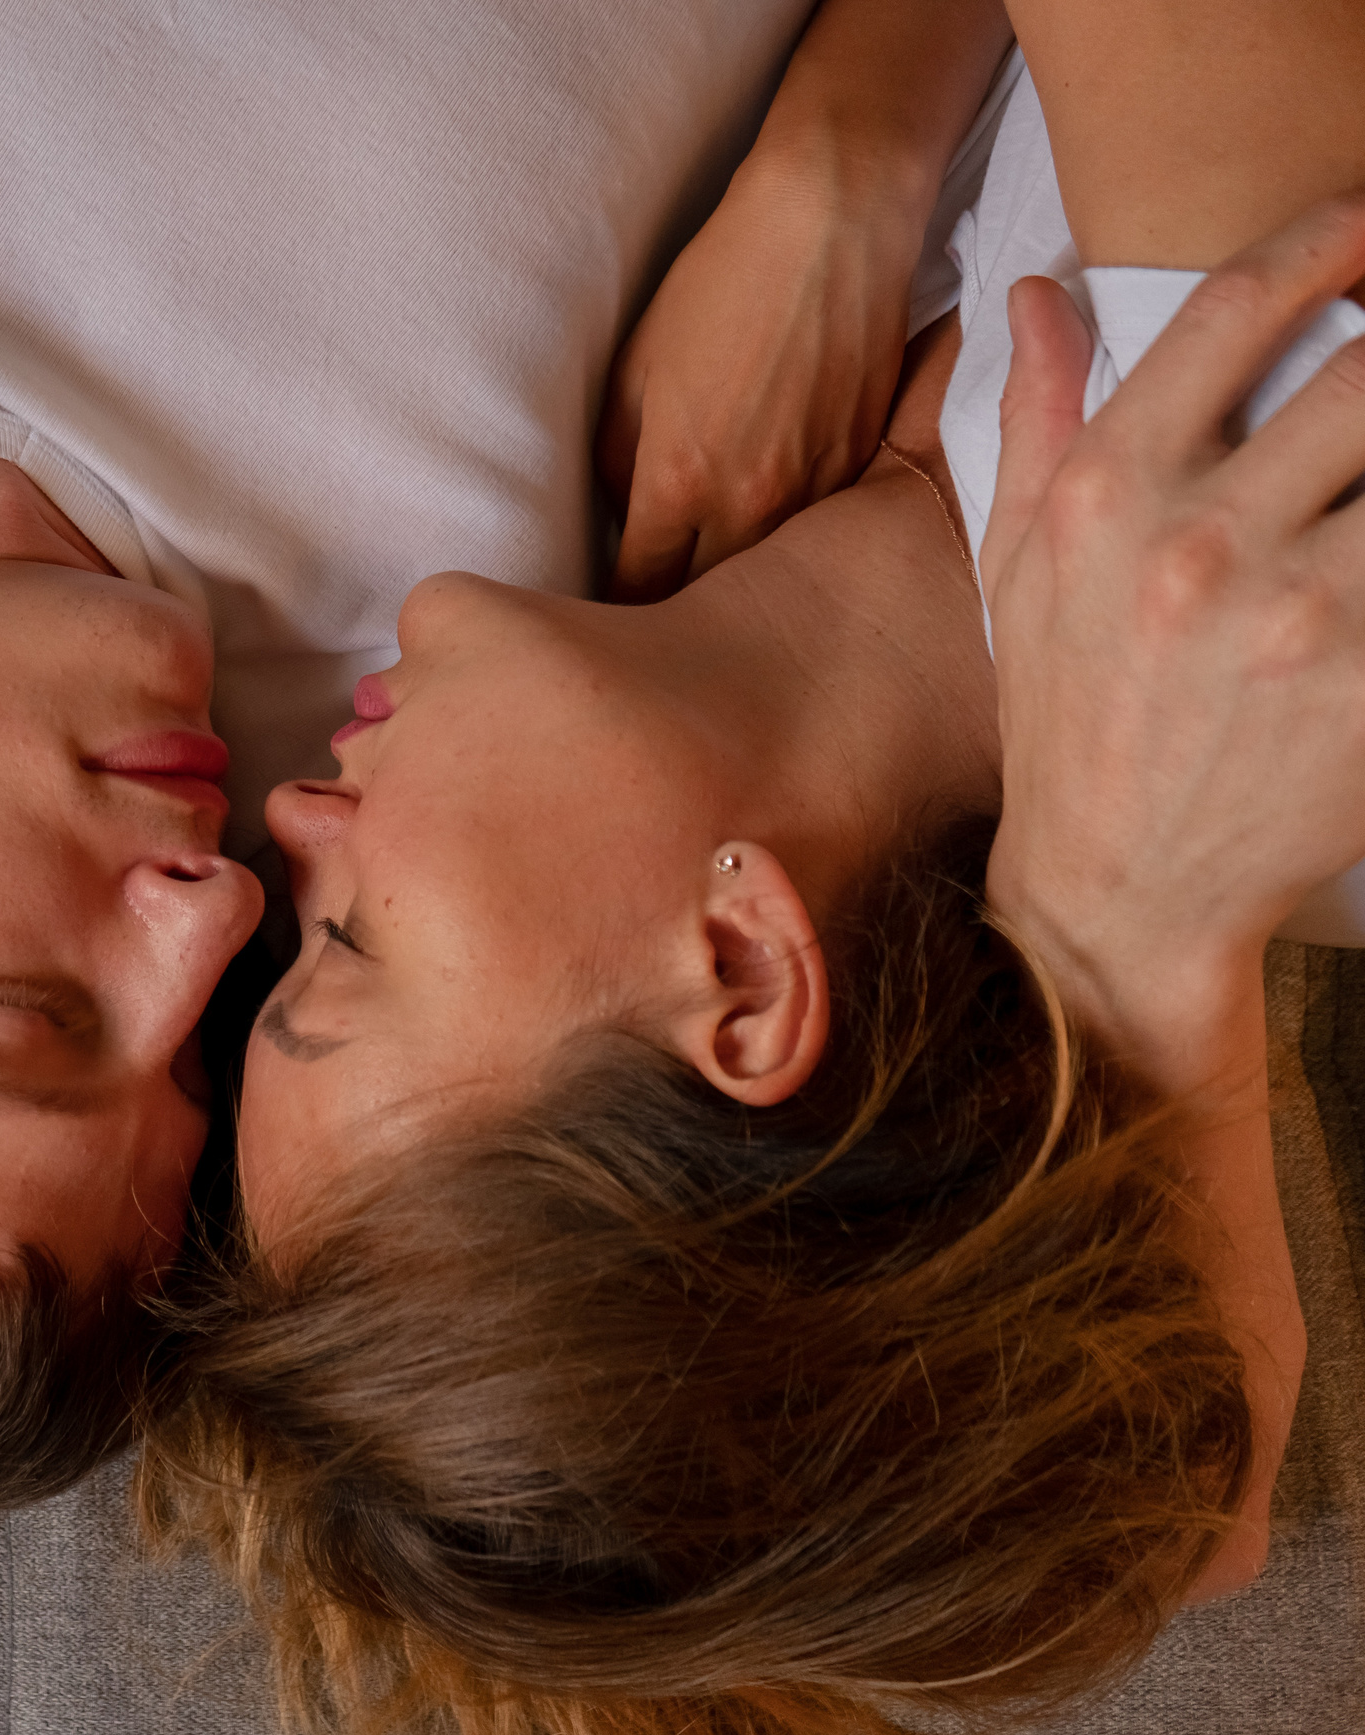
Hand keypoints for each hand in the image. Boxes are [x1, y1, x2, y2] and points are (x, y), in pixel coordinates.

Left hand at [597, 145, 926, 601]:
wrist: (832, 222)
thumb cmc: (720, 284)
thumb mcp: (633, 370)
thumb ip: (616, 459)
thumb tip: (620, 511)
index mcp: (680, 482)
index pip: (639, 588)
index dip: (618, 609)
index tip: (607, 620)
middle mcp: (751, 502)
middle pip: (706, 598)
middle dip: (677, 612)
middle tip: (657, 617)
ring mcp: (816, 488)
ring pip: (769, 572)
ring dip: (740, 581)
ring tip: (720, 593)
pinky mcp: (863, 463)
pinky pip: (818, 526)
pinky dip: (792, 534)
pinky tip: (776, 526)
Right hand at [983, 194, 1364, 1062]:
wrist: (1115, 895)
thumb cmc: (1068, 722)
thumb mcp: (1020, 568)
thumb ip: (1037, 422)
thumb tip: (1043, 296)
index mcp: (1105, 497)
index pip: (1231, 312)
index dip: (1320, 242)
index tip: (1364, 224)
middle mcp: (1196, 543)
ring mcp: (1297, 615)